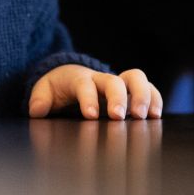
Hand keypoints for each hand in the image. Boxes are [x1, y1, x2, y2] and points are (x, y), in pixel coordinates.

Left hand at [28, 66, 161, 119]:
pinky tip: (156, 116)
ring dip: (143, 96)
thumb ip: (40, 99)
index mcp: (80, 79)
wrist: (72, 77)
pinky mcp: (131, 91)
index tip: (91, 115)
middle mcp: (102, 79)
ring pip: (136, 79)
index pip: (85, 85)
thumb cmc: (59, 87)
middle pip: (114, 80)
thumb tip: (37, 109)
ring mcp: (119, 84)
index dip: (88, 98)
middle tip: (120, 116)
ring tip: (144, 116)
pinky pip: (149, 88)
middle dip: (119, 97)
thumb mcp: (44, 91)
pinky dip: (155, 99)